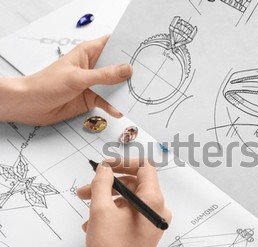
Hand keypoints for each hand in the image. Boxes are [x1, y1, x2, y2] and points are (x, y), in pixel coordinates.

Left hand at [0, 35, 131, 125]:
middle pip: (117, 66)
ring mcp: (93, 84)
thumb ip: (104, 75)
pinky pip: (108, 101)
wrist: (31, 105)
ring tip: (135, 96)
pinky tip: (118, 110)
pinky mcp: (91, 98)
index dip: (127, 45)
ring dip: (124, 92)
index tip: (142, 50)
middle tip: (146, 77)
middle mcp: (93, 67)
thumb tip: (127, 69)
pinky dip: (114, 106)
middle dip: (131, 72)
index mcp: (88, 53)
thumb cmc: (47, 84)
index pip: (111, 43)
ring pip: (115, 86)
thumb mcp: (78, 78)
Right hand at [77, 159, 171, 246]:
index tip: (105, 166)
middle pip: (134, 185)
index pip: (145, 168)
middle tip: (87, 188)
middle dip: (108, 185)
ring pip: (129, 201)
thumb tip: (105, 169)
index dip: (123, 164)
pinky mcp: (145, 232)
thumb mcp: (101, 210)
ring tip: (86, 209)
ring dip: (106, 200)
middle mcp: (157, 209)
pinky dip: (112, 214)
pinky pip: (129, 215)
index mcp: (153, 200)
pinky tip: (93, 224)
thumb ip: (102, 183)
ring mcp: (152, 222)